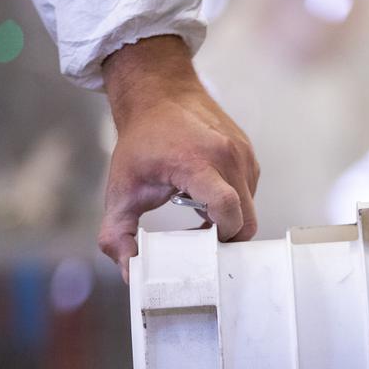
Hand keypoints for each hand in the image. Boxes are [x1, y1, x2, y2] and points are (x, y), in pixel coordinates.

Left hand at [99, 35, 258, 280]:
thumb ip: (118, 235)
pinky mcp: (249, 154)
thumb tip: (132, 274)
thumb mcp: (121, 190)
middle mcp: (228, 156)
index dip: (220, 236)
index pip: (228, 210)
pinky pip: (250, 191)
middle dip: (227, 237)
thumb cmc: (140, 143)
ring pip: (250, 207)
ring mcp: (243, 154)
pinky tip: (208, 197)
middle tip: (201, 242)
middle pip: (247, 218)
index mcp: (198, 163)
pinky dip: (234, 202)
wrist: (158, 93)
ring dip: (230, 219)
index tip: (201, 245)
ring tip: (200, 215)